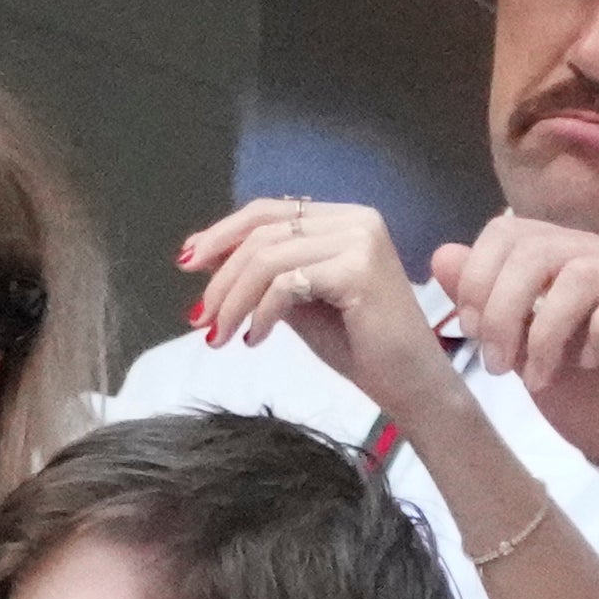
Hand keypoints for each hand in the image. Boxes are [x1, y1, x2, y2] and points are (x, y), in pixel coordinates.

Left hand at [180, 199, 460, 423]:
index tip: (188, 263)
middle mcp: (355, 219)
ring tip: (220, 335)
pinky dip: (261, 312)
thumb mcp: (301, 301)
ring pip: (268, 258)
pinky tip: (255, 339)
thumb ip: (264, 275)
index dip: (222, 233)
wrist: (410, 385)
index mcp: (343, 219)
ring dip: (233, 300)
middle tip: (199, 316)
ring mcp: (360, 239)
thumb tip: (205, 259)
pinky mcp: (359, 269)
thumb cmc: (360, 347)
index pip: (268, 212)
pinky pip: (287, 283)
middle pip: (262, 232)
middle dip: (221, 276)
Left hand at [434, 217, 598, 474]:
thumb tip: (442, 256)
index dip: (477, 278)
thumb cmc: (590, 394)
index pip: (507, 232)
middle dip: (503, 310)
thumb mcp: (522, 353)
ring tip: (538, 379)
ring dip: (546, 331)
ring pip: (579, 272)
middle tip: (499, 366)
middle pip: (535, 250)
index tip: (470, 332)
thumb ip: (487, 304)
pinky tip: (592, 363)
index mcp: (559, 257)